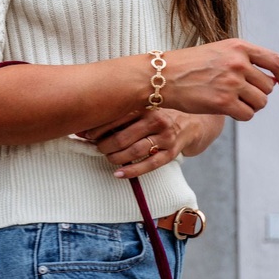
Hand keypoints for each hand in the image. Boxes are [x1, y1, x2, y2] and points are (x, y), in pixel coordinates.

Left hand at [78, 108, 217, 178]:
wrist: (194, 121)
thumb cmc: (160, 114)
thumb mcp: (145, 106)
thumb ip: (121, 113)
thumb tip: (85, 124)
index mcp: (146, 105)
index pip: (116, 117)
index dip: (97, 128)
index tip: (84, 134)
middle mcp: (156, 119)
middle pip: (122, 136)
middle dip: (104, 145)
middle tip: (96, 148)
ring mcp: (165, 137)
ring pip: (134, 151)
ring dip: (115, 158)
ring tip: (107, 158)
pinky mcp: (172, 152)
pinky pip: (149, 165)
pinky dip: (131, 171)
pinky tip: (118, 174)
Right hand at [163, 38, 278, 119]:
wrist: (163, 76)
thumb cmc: (189, 66)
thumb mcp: (218, 52)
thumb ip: (244, 61)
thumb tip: (273, 81)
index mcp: (239, 47)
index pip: (275, 61)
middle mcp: (239, 63)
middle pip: (268, 86)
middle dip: (259, 93)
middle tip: (242, 96)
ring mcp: (232, 83)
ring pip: (260, 102)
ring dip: (251, 106)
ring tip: (235, 103)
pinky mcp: (224, 102)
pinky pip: (248, 114)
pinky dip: (242, 115)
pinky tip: (230, 111)